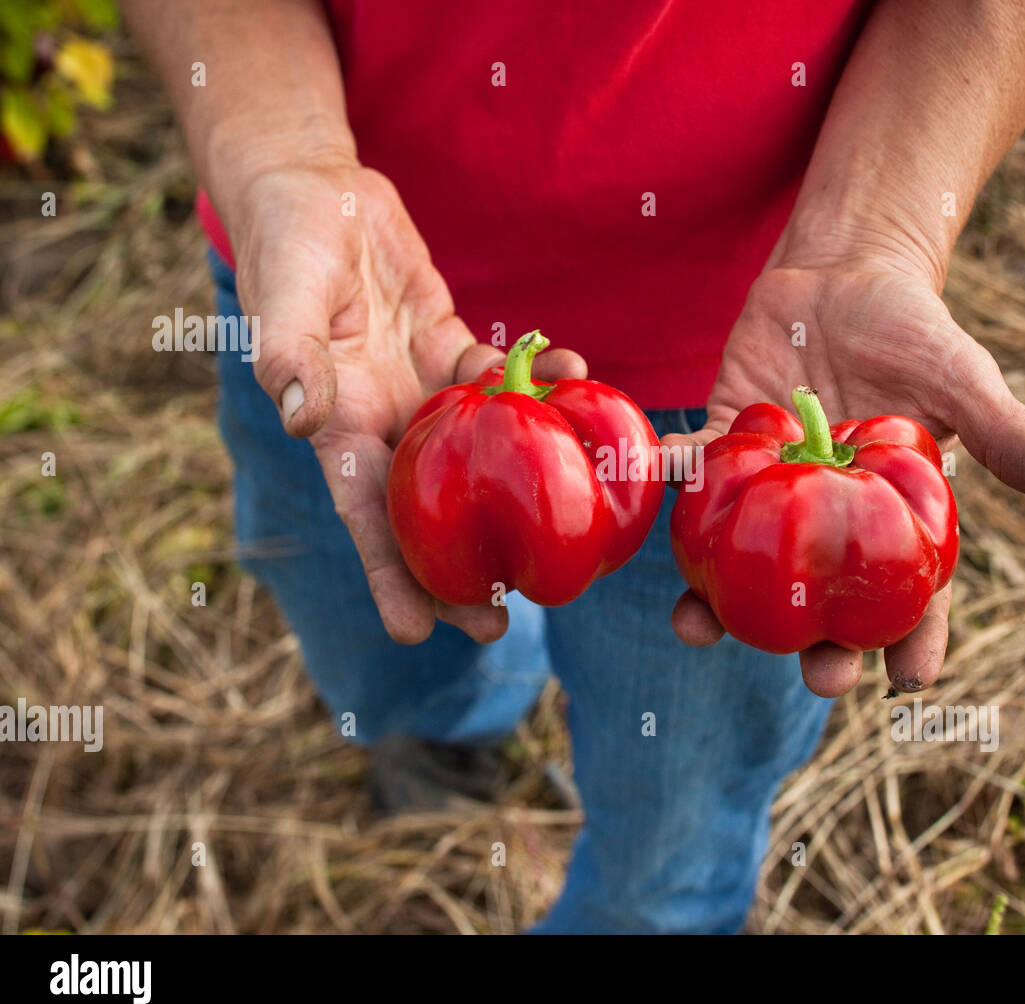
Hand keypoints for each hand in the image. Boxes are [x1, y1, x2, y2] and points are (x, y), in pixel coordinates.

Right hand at [226, 161, 585, 643]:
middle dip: (456, 570)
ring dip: (514, 493)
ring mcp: (420, 390)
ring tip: (566, 530)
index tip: (415, 634)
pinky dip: (540, 388)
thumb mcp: (281, 294)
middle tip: (501, 623)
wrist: (316, 187)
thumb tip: (302, 421)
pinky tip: (583, 387)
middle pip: (424, 511)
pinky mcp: (452, 351)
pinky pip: (500, 384)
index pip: (363, 518)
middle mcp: (383, 421)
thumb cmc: (287, 241)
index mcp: (337, 424)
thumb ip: (289, 356)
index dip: (387, 578)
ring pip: (473, 458)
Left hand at [662, 258, 1024, 697]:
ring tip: (695, 629)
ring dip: (717, 598)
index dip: (913, 640)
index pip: (911, 594)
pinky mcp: (726, 442)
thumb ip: (1008, 435)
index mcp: (891, 519)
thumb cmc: (916, 335)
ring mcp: (773, 487)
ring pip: (744, 559)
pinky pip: (695, 472)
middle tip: (815, 678)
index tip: (912, 683)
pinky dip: (672, 484)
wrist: (846, 274)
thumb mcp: (965, 382)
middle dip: (818, 646)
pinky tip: (654, 497)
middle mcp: (827, 519)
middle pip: (822, 601)